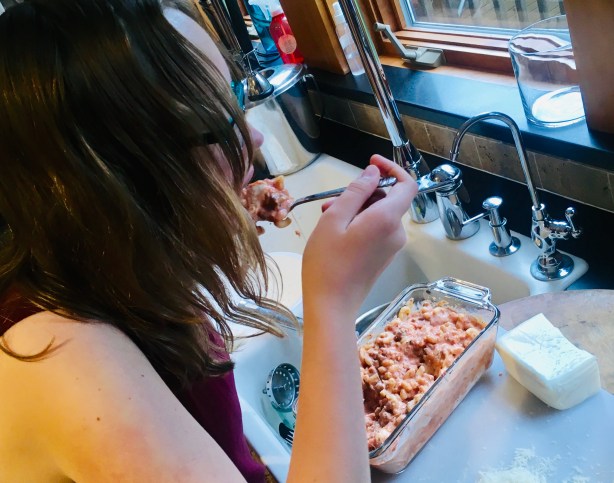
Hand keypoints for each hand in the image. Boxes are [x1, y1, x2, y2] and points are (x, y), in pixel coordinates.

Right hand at [302, 155, 417, 315]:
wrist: (332, 305)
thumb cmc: (327, 262)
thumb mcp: (334, 219)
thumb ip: (356, 192)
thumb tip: (373, 173)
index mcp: (387, 219)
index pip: (407, 184)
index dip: (392, 169)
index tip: (371, 163)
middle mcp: (396, 232)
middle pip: (387, 199)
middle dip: (361, 194)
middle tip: (330, 202)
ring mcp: (392, 246)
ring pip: (378, 215)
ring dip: (355, 210)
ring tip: (326, 218)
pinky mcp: (384, 257)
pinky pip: (376, 230)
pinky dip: (358, 224)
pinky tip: (335, 232)